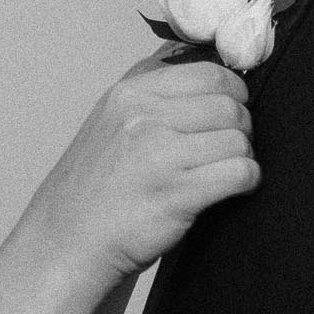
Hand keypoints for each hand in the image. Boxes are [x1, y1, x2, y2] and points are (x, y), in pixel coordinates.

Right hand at [21, 55, 257, 289]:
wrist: (66, 243)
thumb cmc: (94, 189)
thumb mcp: (110, 121)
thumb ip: (152, 93)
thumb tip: (207, 69)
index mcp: (130, 94)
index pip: (209, 72)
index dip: (233, 92)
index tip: (232, 111)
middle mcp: (144, 118)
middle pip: (229, 105)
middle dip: (241, 127)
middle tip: (231, 147)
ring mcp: (160, 155)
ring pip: (238, 139)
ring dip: (243, 157)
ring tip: (227, 171)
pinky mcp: (178, 193)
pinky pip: (239, 172)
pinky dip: (247, 181)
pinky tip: (234, 190)